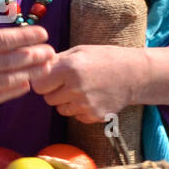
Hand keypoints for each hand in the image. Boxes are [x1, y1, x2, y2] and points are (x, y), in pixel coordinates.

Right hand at [0, 0, 54, 108]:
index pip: (1, 40)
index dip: (25, 37)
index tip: (43, 32)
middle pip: (8, 61)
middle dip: (34, 55)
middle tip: (52, 51)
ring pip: (6, 80)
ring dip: (29, 73)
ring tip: (46, 67)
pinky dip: (13, 91)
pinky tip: (27, 84)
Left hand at [29, 44, 147, 122]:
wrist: (134, 74)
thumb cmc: (104, 58)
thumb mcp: (79, 52)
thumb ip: (56, 61)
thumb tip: (33, 68)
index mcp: (69, 68)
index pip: (38, 85)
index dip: (43, 81)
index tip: (51, 77)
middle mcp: (75, 88)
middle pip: (48, 99)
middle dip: (54, 91)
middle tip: (68, 82)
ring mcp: (85, 105)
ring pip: (60, 109)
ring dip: (66, 101)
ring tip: (82, 88)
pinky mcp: (94, 116)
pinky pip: (75, 116)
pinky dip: (79, 109)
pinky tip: (92, 97)